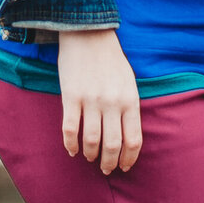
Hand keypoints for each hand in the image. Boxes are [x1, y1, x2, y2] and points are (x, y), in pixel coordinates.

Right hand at [57, 29, 141, 173]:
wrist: (88, 33)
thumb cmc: (111, 59)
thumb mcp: (129, 82)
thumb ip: (129, 107)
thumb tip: (128, 136)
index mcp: (130, 99)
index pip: (133, 139)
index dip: (128, 158)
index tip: (124, 167)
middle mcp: (112, 103)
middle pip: (112, 145)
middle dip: (109, 163)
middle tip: (105, 169)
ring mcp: (91, 100)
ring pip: (91, 141)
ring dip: (90, 155)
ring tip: (90, 158)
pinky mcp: (71, 97)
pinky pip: (70, 129)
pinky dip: (70, 145)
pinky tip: (72, 150)